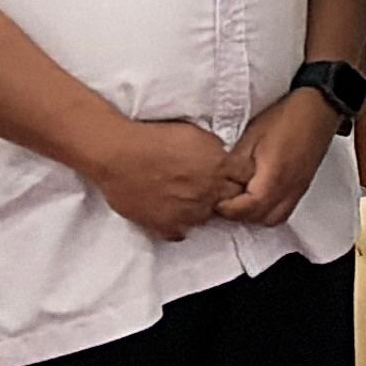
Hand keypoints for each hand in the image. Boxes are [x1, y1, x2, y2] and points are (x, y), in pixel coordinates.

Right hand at [84, 117, 242, 240]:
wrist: (118, 155)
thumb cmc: (153, 139)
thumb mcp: (195, 133)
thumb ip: (215, 150)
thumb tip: (224, 158)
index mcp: (219, 167)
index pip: (247, 177)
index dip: (240, 175)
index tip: (232, 174)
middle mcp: (209, 192)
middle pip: (232, 199)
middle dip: (226, 192)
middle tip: (209, 186)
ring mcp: (188, 213)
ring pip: (208, 217)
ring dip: (202, 208)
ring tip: (186, 197)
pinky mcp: (166, 226)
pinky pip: (182, 232)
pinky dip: (179, 223)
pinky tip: (171, 211)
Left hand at [215, 90, 343, 225]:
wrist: (319, 106)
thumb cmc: (286, 117)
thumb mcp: (252, 136)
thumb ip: (235, 162)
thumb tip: (218, 179)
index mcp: (273, 178)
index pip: (246, 209)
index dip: (226, 209)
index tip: (214, 201)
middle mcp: (288, 189)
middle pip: (260, 218)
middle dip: (239, 215)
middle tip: (224, 201)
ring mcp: (298, 188)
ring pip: (274, 218)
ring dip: (256, 215)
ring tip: (243, 200)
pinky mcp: (303, 184)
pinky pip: (285, 209)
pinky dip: (270, 209)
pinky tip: (260, 195)